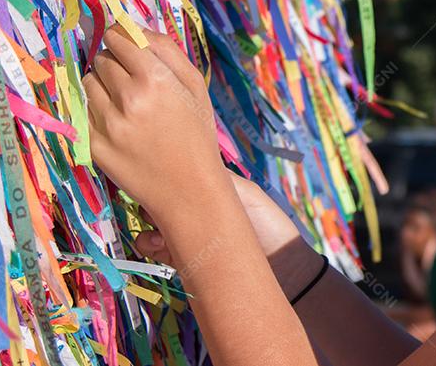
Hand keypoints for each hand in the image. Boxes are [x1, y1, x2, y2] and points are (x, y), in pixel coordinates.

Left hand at [84, 25, 230, 223]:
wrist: (189, 189)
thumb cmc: (196, 133)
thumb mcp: (195, 86)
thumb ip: (167, 50)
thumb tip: (134, 26)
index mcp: (155, 78)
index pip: (118, 38)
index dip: (121, 39)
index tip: (124, 44)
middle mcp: (128, 98)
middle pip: (101, 59)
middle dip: (113, 63)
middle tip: (131, 80)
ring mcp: (107, 123)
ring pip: (87, 83)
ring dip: (102, 86)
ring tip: (125, 104)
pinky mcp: (93, 145)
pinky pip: (83, 112)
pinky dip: (98, 112)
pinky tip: (120, 125)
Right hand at [133, 170, 302, 265]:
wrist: (286, 271)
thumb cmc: (271, 227)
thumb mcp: (247, 195)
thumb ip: (216, 180)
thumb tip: (182, 163)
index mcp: (210, 192)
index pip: (178, 180)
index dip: (164, 179)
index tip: (157, 181)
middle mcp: (196, 213)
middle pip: (160, 203)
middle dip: (152, 205)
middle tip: (157, 212)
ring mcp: (188, 237)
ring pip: (154, 228)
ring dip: (150, 229)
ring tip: (161, 236)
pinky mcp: (184, 261)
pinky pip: (158, 252)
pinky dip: (153, 248)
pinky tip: (161, 248)